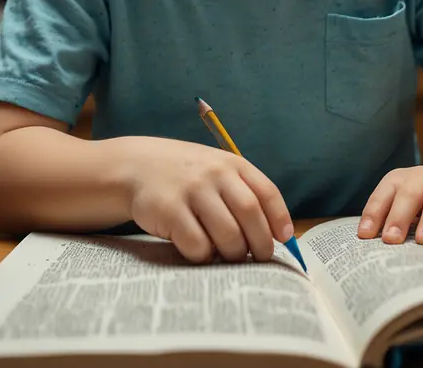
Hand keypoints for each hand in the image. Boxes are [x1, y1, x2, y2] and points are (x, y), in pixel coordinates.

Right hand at [124, 137, 293, 263]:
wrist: (137, 166)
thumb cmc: (187, 176)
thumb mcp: (217, 170)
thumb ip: (243, 192)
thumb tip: (275, 234)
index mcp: (232, 164)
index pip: (267, 192)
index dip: (279, 218)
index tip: (285, 239)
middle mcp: (215, 174)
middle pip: (250, 215)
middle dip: (260, 244)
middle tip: (259, 259)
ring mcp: (192, 190)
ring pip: (227, 234)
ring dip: (234, 253)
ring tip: (230, 257)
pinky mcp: (169, 210)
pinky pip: (197, 244)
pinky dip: (205, 256)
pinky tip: (201, 252)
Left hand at [356, 164, 422, 244]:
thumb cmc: (422, 196)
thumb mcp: (401, 197)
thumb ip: (386, 216)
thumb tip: (367, 241)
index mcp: (403, 180)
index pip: (384, 195)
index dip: (374, 214)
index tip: (366, 236)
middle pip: (415, 195)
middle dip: (405, 217)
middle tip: (397, 240)